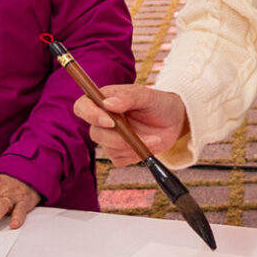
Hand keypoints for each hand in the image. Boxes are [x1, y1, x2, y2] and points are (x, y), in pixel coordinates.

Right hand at [73, 85, 188, 165]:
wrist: (174, 120)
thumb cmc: (159, 103)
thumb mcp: (147, 96)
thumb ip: (128, 97)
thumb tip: (108, 104)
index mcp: (104, 100)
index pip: (82, 107)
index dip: (90, 115)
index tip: (110, 121)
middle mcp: (104, 119)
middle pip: (95, 133)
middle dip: (117, 138)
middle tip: (138, 135)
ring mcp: (111, 137)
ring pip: (108, 149)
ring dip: (132, 147)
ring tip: (153, 139)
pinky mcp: (120, 152)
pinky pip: (119, 160)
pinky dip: (134, 155)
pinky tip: (147, 146)